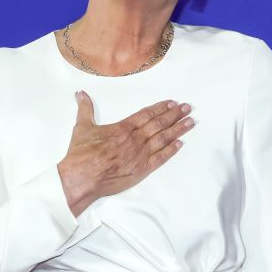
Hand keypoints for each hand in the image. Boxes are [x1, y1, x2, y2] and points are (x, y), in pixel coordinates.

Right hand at [57, 91, 194, 215]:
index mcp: (123, 127)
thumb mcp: (82, 126)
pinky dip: (171, 151)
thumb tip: (80, 93)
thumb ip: (85, 108)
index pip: (147, 114)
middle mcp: (135, 139)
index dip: (161, 108)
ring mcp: (140, 154)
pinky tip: (180, 144)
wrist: (82, 177)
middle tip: (188, 108)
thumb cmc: (82, 154)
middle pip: (160, 124)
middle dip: (175, 115)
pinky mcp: (141, 169)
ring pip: (163, 139)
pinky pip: (160, 158)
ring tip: (190, 122)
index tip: (172, 103)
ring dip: (178, 129)